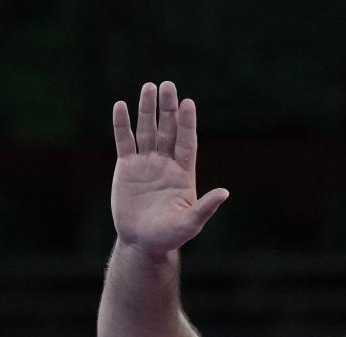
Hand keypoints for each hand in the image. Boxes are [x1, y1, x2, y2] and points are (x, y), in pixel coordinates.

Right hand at [111, 81, 227, 255]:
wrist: (143, 242)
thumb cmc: (170, 235)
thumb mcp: (190, 222)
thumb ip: (205, 207)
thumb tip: (225, 193)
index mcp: (184, 173)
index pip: (186, 142)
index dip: (187, 123)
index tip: (189, 103)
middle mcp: (166, 163)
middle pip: (167, 130)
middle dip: (168, 108)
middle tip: (168, 85)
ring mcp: (146, 163)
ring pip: (147, 131)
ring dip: (147, 110)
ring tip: (148, 87)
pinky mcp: (126, 167)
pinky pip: (124, 142)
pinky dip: (122, 125)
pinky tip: (120, 106)